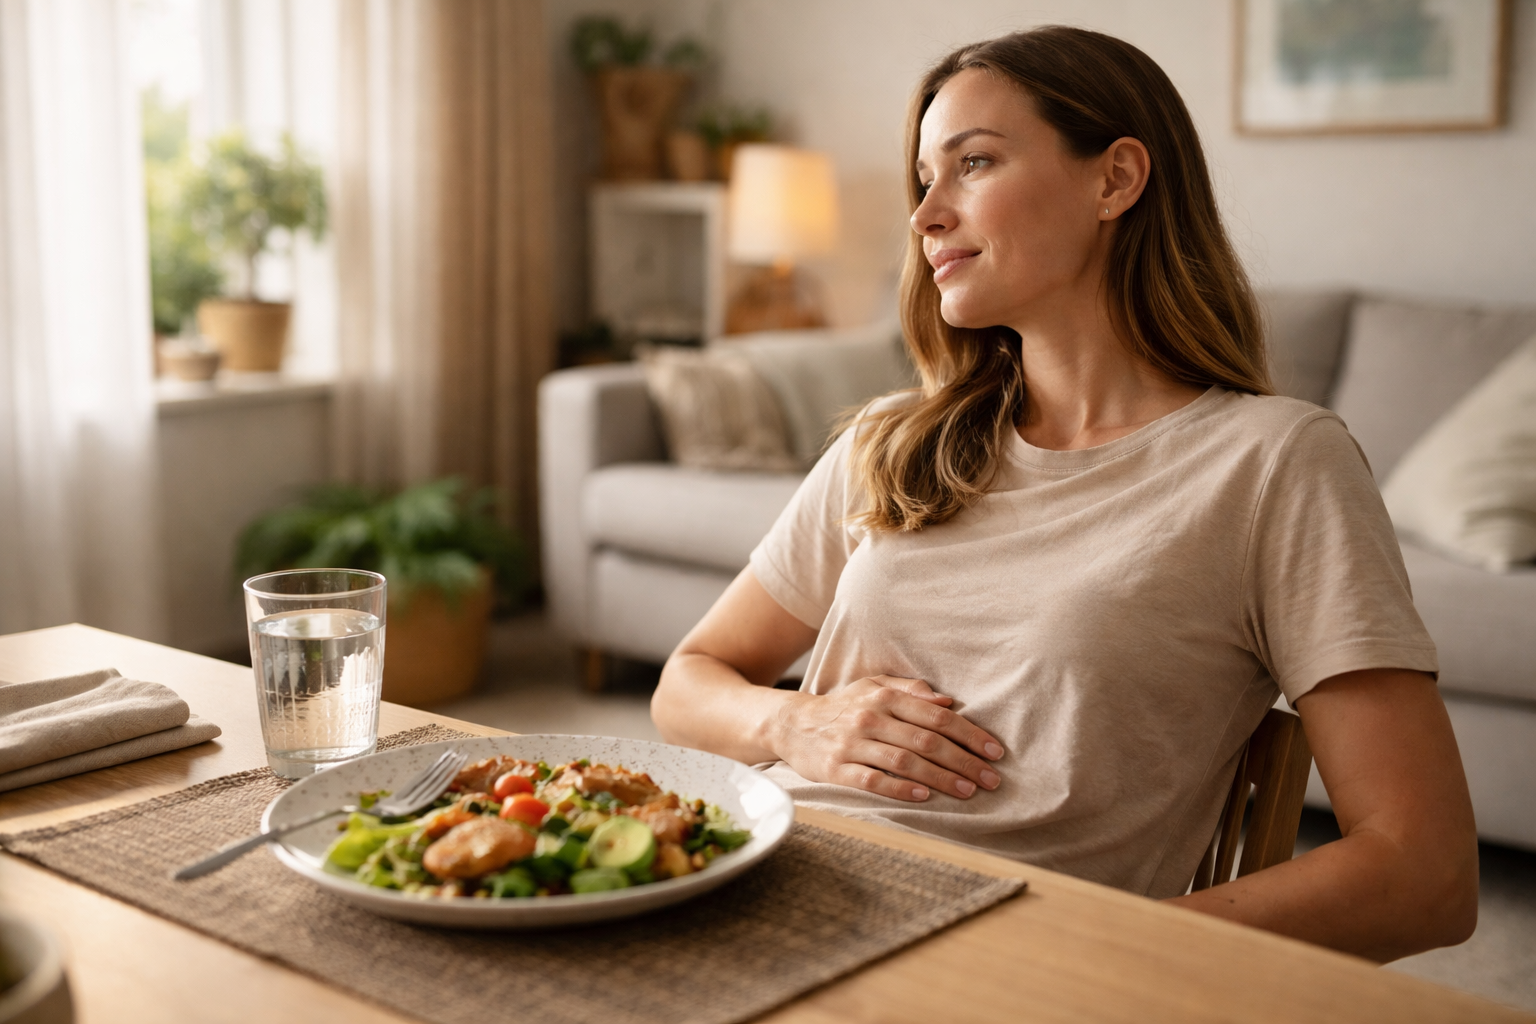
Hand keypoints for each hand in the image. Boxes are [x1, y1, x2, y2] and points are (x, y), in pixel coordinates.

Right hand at [768, 675, 1004, 801]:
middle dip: (964, 761)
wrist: (791, 724)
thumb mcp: (873, 687)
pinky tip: (923, 797)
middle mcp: (870, 718)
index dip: (969, 734)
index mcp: (884, 697)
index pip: (937, 715)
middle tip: (991, 779)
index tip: (995, 751)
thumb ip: (910, 690)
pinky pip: (872, 780)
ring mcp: (852, 744)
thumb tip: (949, 701)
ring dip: (940, 778)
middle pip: (926, 741)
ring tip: (967, 791)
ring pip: (904, 762)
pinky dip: (899, 789)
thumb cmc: (842, 706)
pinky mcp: (836, 769)